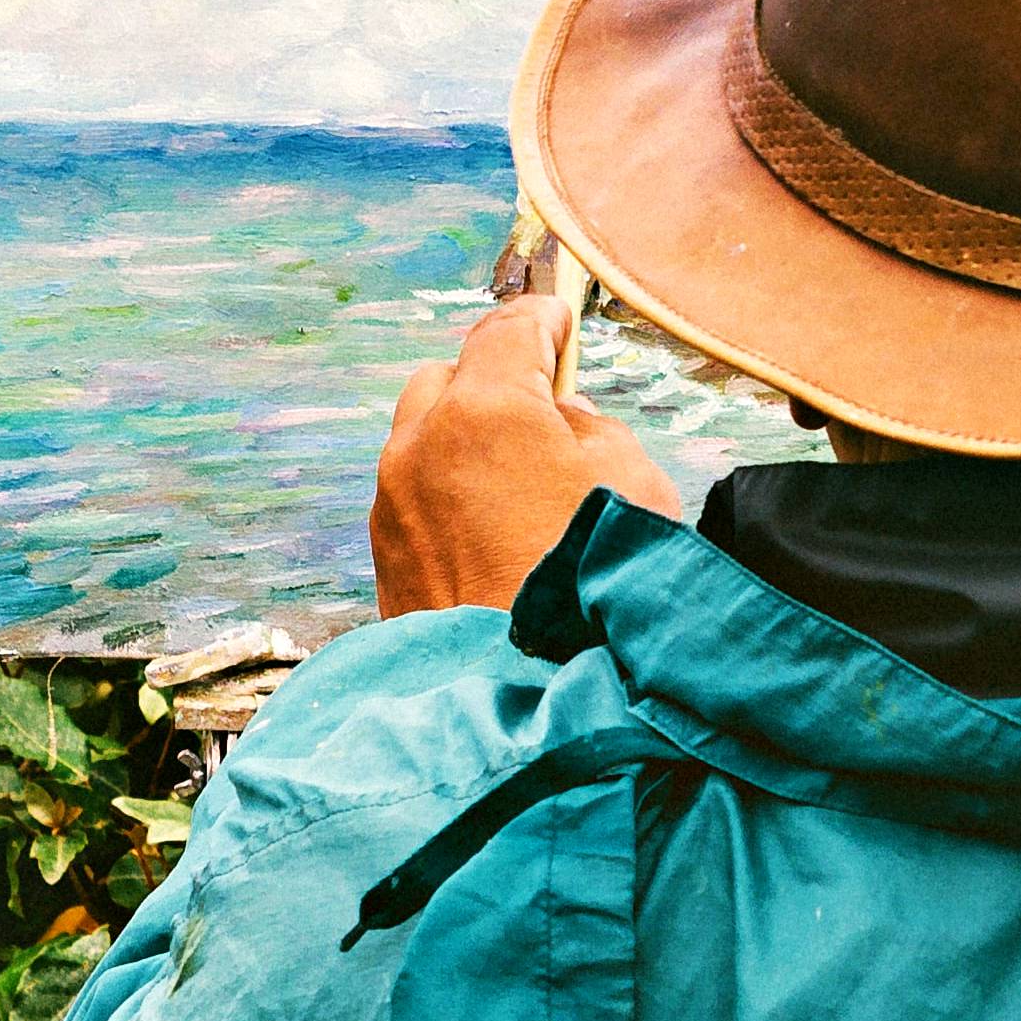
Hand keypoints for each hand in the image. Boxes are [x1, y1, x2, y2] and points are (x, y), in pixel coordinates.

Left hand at [370, 297, 683, 618]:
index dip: (542, 318)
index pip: (508, 330)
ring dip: (464, 445)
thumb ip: (594, 430)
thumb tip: (562, 421)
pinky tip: (492, 538)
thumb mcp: (636, 485)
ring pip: (422, 441)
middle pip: (449, 379)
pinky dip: (446, 497)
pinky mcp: (383, 559)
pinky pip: (413, 500)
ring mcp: (392, 505)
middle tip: (543, 413)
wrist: (532, 703)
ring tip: (518, 485)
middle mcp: (421, 446)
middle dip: (492, 384)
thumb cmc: (598, 590)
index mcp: (485, 410)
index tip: (558, 319)